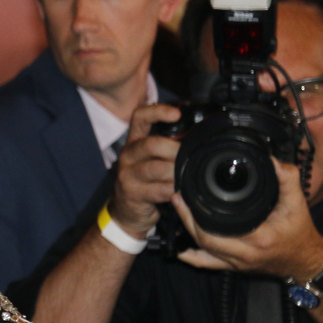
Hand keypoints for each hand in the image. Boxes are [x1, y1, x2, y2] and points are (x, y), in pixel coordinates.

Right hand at [108, 103, 182, 237]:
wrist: (126, 210)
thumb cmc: (145, 180)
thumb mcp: (150, 158)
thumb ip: (166, 145)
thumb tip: (196, 132)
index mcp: (134, 140)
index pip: (140, 116)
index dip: (158, 111)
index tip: (177, 114)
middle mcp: (128, 154)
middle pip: (151, 144)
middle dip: (175, 150)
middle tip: (190, 157)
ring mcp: (127, 175)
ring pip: (156, 168)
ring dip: (176, 172)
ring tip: (186, 176)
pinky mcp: (133, 193)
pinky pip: (159, 190)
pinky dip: (174, 190)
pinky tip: (180, 191)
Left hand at [174, 158, 322, 278]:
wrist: (307, 261)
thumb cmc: (301, 234)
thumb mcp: (298, 203)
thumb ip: (287, 179)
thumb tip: (272, 160)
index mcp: (257, 239)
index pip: (215, 230)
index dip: (195, 215)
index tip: (185, 196)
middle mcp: (244, 255)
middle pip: (203, 241)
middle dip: (186, 220)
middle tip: (177, 200)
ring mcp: (237, 264)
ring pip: (203, 253)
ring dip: (187, 233)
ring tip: (178, 212)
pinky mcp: (235, 268)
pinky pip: (208, 264)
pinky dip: (192, 257)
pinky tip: (180, 250)